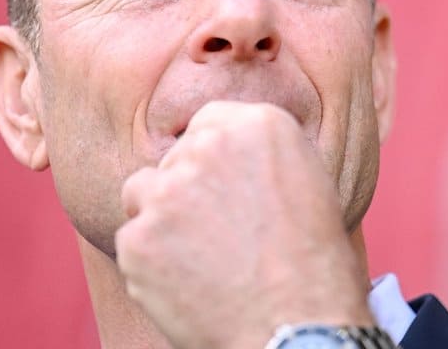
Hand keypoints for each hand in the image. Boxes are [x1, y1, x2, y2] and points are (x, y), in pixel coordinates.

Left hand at [116, 101, 374, 347]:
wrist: (299, 324)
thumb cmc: (315, 264)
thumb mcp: (309, 181)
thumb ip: (259, 156)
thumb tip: (227, 159)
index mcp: (259, 124)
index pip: (209, 123)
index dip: (213, 160)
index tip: (225, 189)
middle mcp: (209, 146)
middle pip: (175, 158)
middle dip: (188, 189)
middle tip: (219, 232)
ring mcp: (168, 191)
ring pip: (144, 192)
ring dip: (162, 218)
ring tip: (201, 258)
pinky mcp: (139, 237)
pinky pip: (132, 241)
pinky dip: (152, 264)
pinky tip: (190, 283)